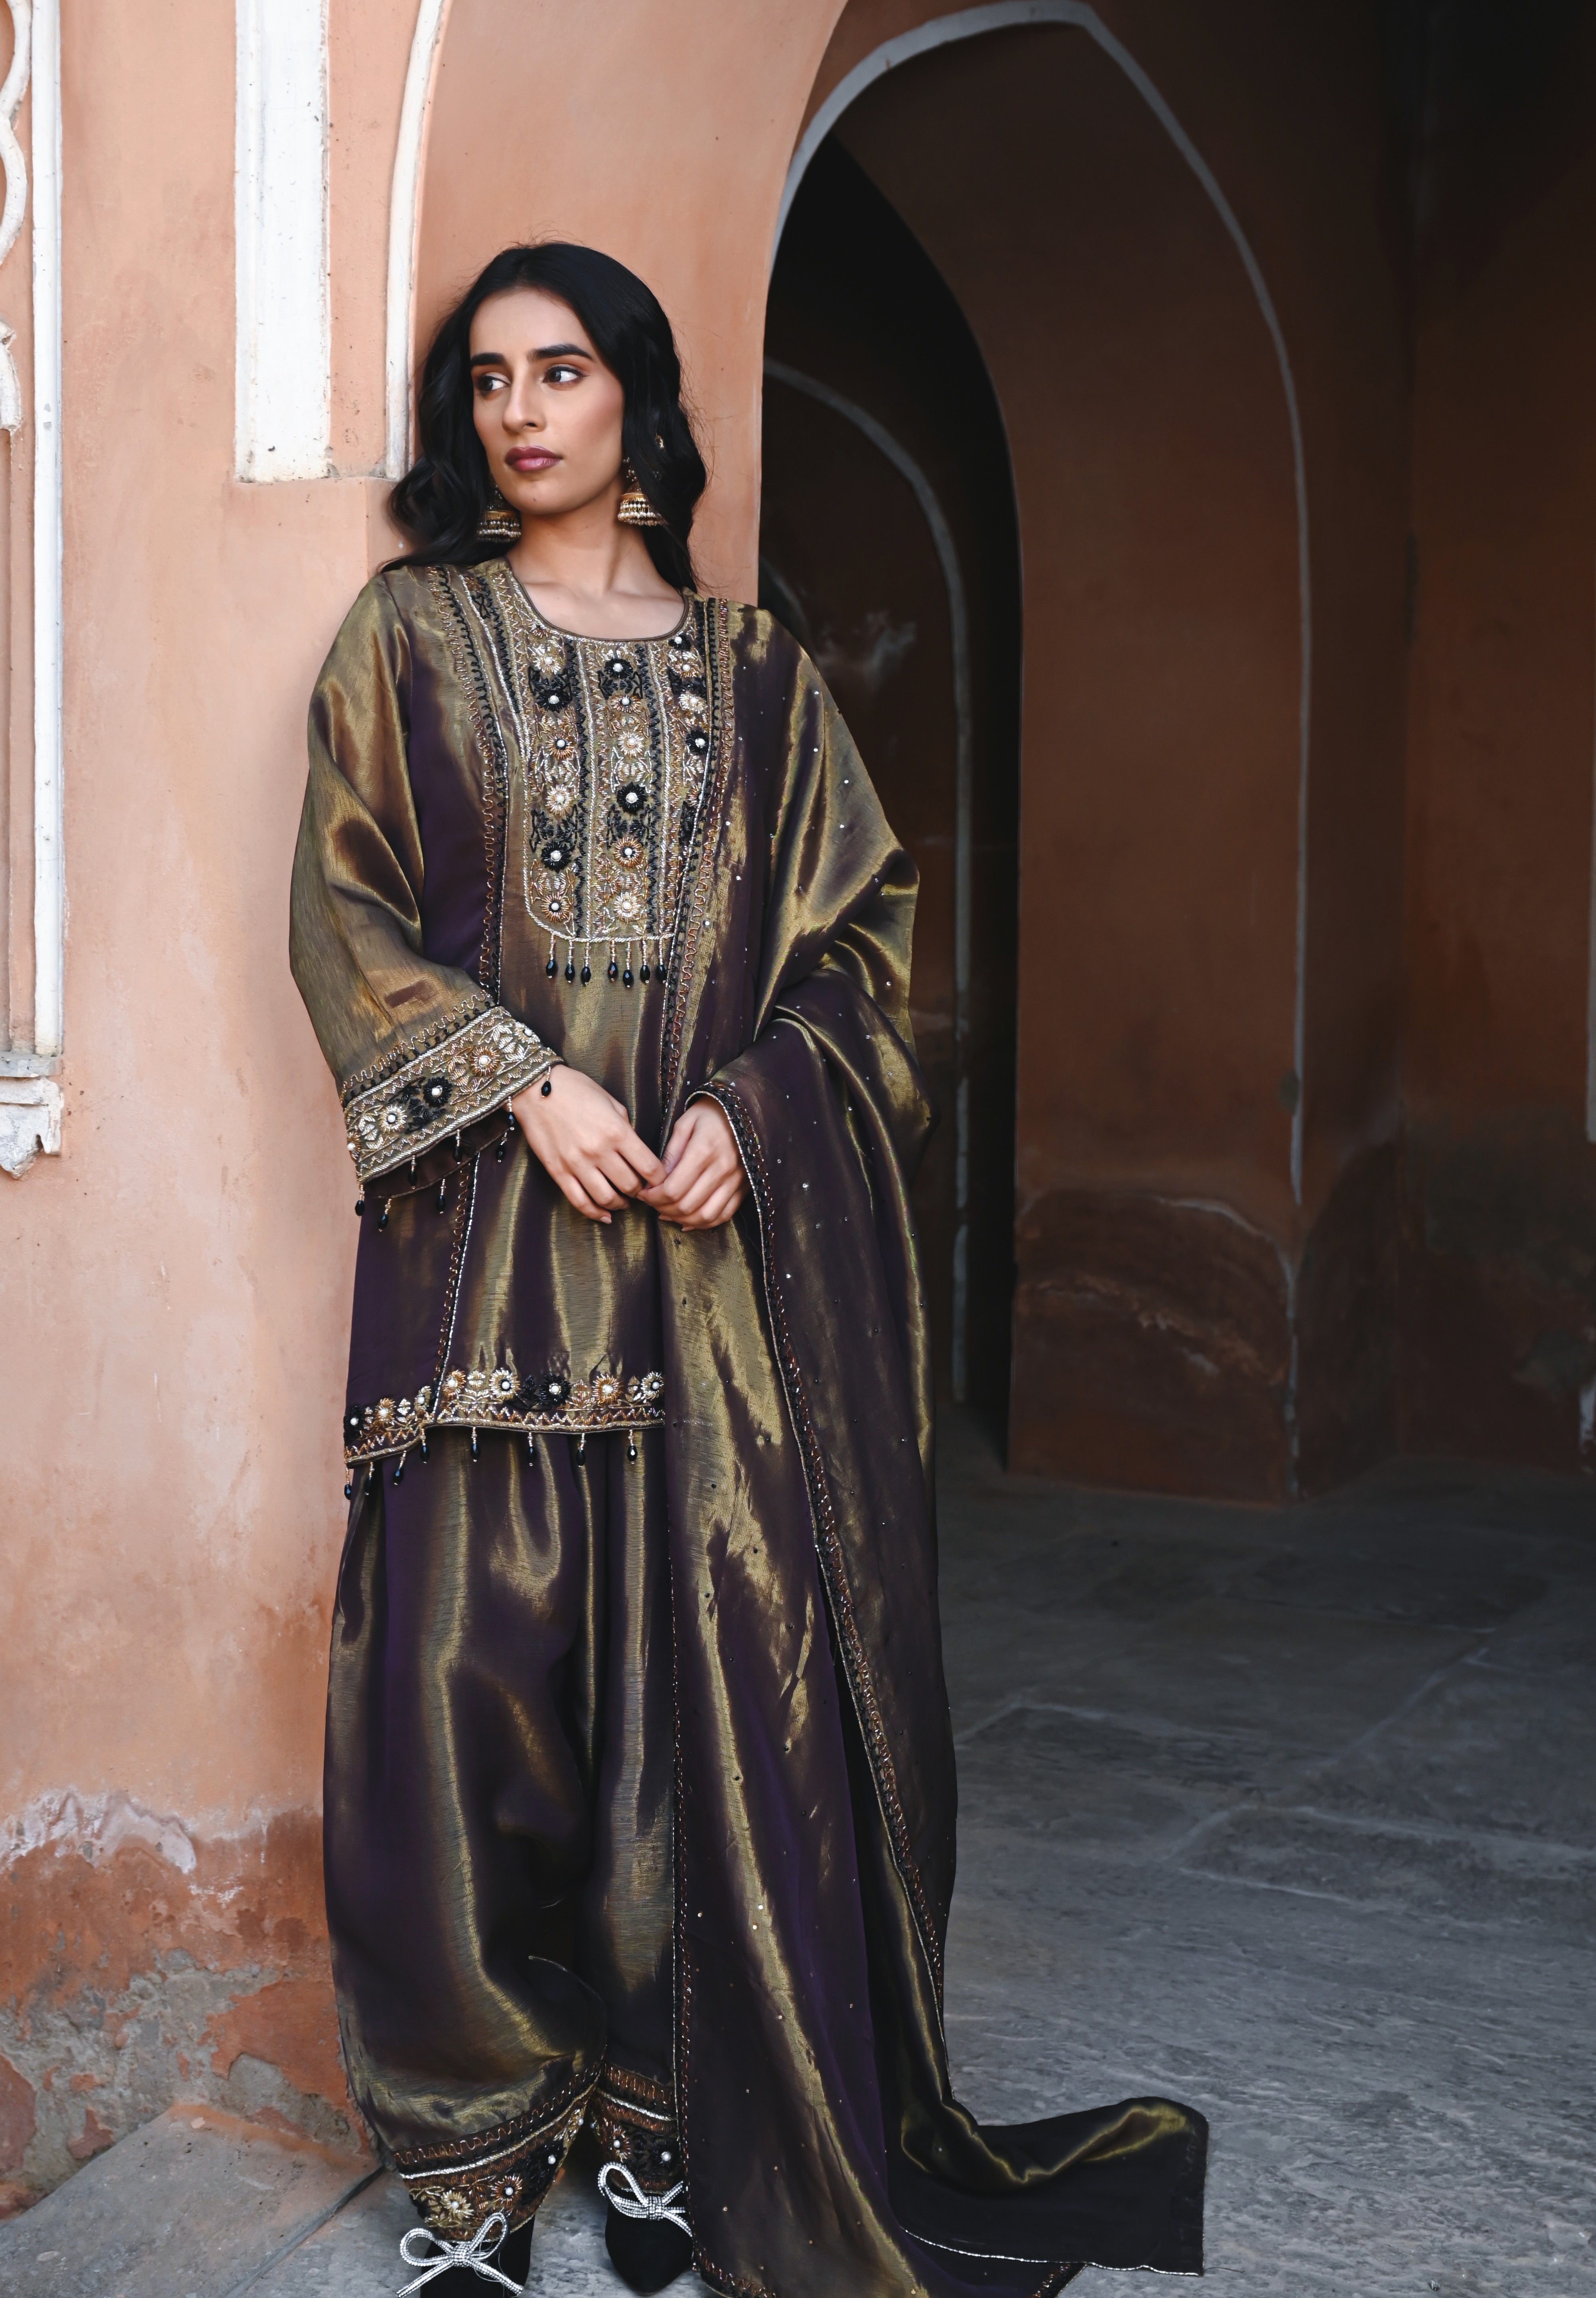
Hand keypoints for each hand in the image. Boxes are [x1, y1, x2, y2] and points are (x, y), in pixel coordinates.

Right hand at [511, 1066, 662, 1223]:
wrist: (536, 1089)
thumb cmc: (576, 1090)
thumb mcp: (611, 1103)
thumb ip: (626, 1129)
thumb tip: (637, 1152)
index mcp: (617, 1131)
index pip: (649, 1167)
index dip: (660, 1179)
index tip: (660, 1181)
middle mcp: (599, 1151)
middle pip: (630, 1186)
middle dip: (640, 1191)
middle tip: (640, 1189)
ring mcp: (577, 1163)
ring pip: (607, 1198)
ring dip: (620, 1204)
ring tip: (623, 1201)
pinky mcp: (558, 1172)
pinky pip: (580, 1201)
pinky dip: (595, 1213)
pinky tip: (605, 1215)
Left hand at [639, 1099, 745, 1230]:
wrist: (745, 1110)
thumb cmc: (710, 1114)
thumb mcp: (684, 1124)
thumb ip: (671, 1154)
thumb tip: (656, 1182)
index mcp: (703, 1150)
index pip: (673, 1188)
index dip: (653, 1197)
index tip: (643, 1193)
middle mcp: (722, 1169)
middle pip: (687, 1205)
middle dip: (663, 1208)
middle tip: (652, 1203)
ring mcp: (735, 1180)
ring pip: (706, 1215)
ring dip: (682, 1219)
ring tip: (667, 1213)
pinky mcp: (744, 1187)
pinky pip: (724, 1214)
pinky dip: (704, 1223)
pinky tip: (688, 1220)